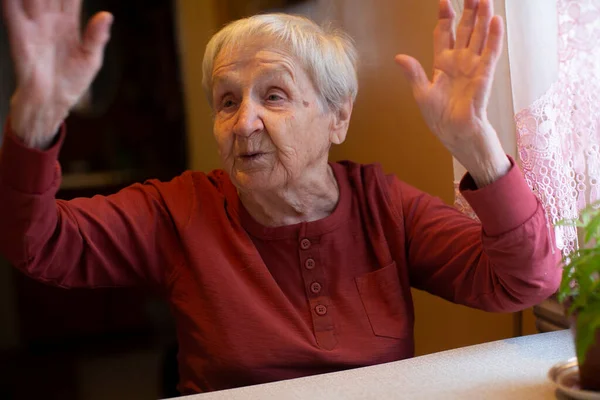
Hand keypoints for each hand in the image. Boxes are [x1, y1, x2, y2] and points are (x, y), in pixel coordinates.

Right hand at [3, 0, 112, 148]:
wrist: (52, 104)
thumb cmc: (71, 81)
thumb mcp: (90, 59)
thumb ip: (97, 37)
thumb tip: (107, 15)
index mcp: (68, 22)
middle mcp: (49, 19)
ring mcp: (34, 26)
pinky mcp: (21, 38)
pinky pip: (13, 13)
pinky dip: (12, 2)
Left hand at [395, 0, 509, 185]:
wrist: (455, 133)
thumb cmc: (439, 117)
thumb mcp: (422, 94)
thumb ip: (413, 73)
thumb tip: (399, 57)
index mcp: (443, 64)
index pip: (444, 34)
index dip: (445, 18)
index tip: (444, 1)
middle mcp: (460, 61)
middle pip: (465, 29)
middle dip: (468, 10)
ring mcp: (473, 66)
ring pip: (479, 36)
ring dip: (483, 17)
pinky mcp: (484, 75)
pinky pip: (490, 53)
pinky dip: (493, 37)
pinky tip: (495, 21)